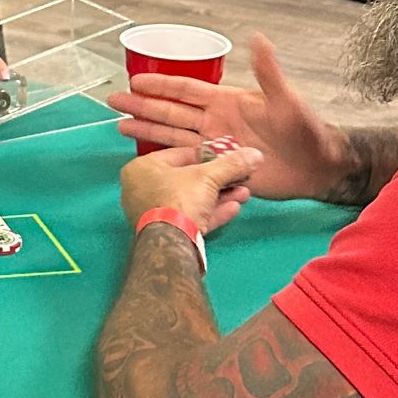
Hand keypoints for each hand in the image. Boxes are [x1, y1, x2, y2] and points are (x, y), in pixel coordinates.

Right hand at [109, 32, 346, 202]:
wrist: (317, 166)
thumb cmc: (305, 130)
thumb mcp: (286, 100)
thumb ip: (268, 72)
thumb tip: (258, 38)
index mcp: (227, 102)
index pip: (186, 90)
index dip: (161, 85)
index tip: (135, 80)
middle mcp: (216, 121)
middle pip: (171, 111)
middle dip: (142, 105)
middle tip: (113, 100)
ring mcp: (215, 145)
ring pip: (172, 136)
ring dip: (146, 130)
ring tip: (119, 125)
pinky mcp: (218, 169)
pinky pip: (185, 161)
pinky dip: (165, 156)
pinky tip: (146, 154)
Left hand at [120, 141, 258, 234]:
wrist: (171, 243)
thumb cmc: (179, 199)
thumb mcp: (208, 177)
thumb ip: (231, 165)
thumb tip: (255, 154)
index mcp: (142, 168)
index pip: (180, 155)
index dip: (208, 156)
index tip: (229, 157)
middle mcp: (142, 189)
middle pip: (188, 180)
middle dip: (218, 180)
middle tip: (240, 177)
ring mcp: (152, 214)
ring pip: (191, 201)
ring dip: (219, 197)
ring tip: (243, 194)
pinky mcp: (165, 233)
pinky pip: (190, 218)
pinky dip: (211, 213)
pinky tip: (233, 209)